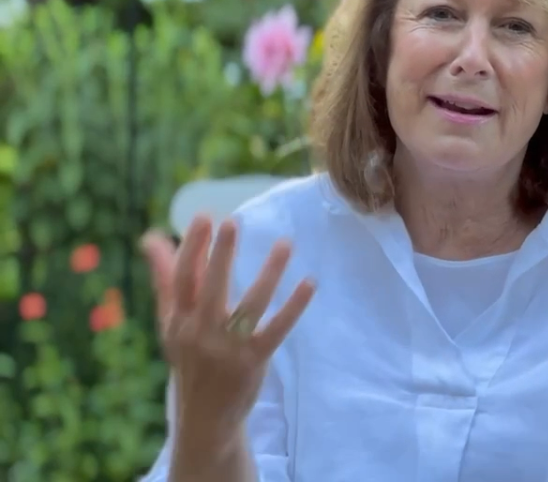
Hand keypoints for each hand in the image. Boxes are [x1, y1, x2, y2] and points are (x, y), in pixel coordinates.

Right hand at [142, 215, 314, 452]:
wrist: (203, 416)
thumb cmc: (189, 358)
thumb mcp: (172, 322)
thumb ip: (166, 278)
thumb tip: (152, 237)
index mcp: (178, 320)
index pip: (183, 278)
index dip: (193, 247)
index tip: (205, 216)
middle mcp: (200, 333)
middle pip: (211, 288)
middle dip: (220, 255)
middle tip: (232, 221)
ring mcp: (227, 348)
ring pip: (250, 304)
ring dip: (269, 273)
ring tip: (285, 243)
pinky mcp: (253, 360)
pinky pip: (277, 328)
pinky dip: (294, 306)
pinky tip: (309, 281)